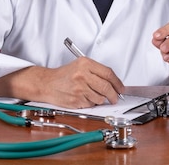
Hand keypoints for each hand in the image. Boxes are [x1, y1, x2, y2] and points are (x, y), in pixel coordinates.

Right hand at [0, 58, 124, 108]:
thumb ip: (96, 71)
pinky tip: (84, 98)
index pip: (108, 73)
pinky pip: (91, 104)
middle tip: (115, 97)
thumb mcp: (80, 65)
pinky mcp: (76, 100)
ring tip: (93, 95)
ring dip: (101, 99)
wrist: (47, 83)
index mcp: (85, 64)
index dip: (118, 83)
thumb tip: (114, 82)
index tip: (121, 88)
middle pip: (107, 87)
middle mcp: (82, 75)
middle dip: (114, 95)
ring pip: (100, 98)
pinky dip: (91, 103)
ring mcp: (79, 88)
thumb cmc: (64, 75)